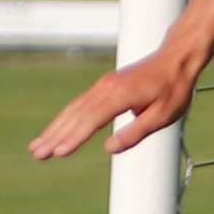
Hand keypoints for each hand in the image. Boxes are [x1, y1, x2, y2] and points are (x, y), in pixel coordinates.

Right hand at [30, 49, 196, 159]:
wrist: (176, 58)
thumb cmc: (173, 88)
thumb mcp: (164, 114)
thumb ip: (136, 132)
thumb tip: (109, 148)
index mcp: (122, 95)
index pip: (94, 119)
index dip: (75, 137)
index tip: (59, 152)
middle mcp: (107, 88)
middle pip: (77, 114)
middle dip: (56, 135)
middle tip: (37, 155)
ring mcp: (104, 85)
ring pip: (74, 109)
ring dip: (54, 128)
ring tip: (36, 148)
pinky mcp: (104, 86)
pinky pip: (79, 104)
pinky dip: (64, 119)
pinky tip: (54, 131)